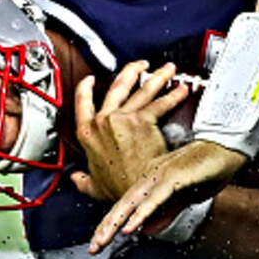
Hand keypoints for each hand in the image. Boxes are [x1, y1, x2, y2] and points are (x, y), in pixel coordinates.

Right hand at [70, 60, 189, 200]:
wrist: (135, 193)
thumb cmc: (118, 189)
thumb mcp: (93, 185)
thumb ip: (84, 179)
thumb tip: (76, 178)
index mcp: (88, 134)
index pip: (81, 102)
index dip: (85, 88)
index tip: (90, 79)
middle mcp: (103, 121)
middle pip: (117, 87)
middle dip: (131, 71)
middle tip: (142, 65)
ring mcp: (122, 119)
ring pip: (142, 90)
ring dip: (158, 77)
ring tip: (169, 69)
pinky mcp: (142, 121)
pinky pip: (161, 103)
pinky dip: (173, 95)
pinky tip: (182, 90)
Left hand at [88, 139, 246, 253]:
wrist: (228, 147)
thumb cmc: (210, 168)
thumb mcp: (187, 197)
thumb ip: (167, 212)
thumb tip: (148, 231)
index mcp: (152, 179)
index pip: (127, 205)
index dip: (111, 224)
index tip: (98, 243)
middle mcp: (152, 176)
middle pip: (123, 204)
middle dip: (106, 227)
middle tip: (93, 247)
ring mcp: (162, 174)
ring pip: (133, 201)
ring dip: (116, 222)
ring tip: (103, 239)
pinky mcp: (175, 175)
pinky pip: (155, 198)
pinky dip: (142, 213)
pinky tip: (131, 226)